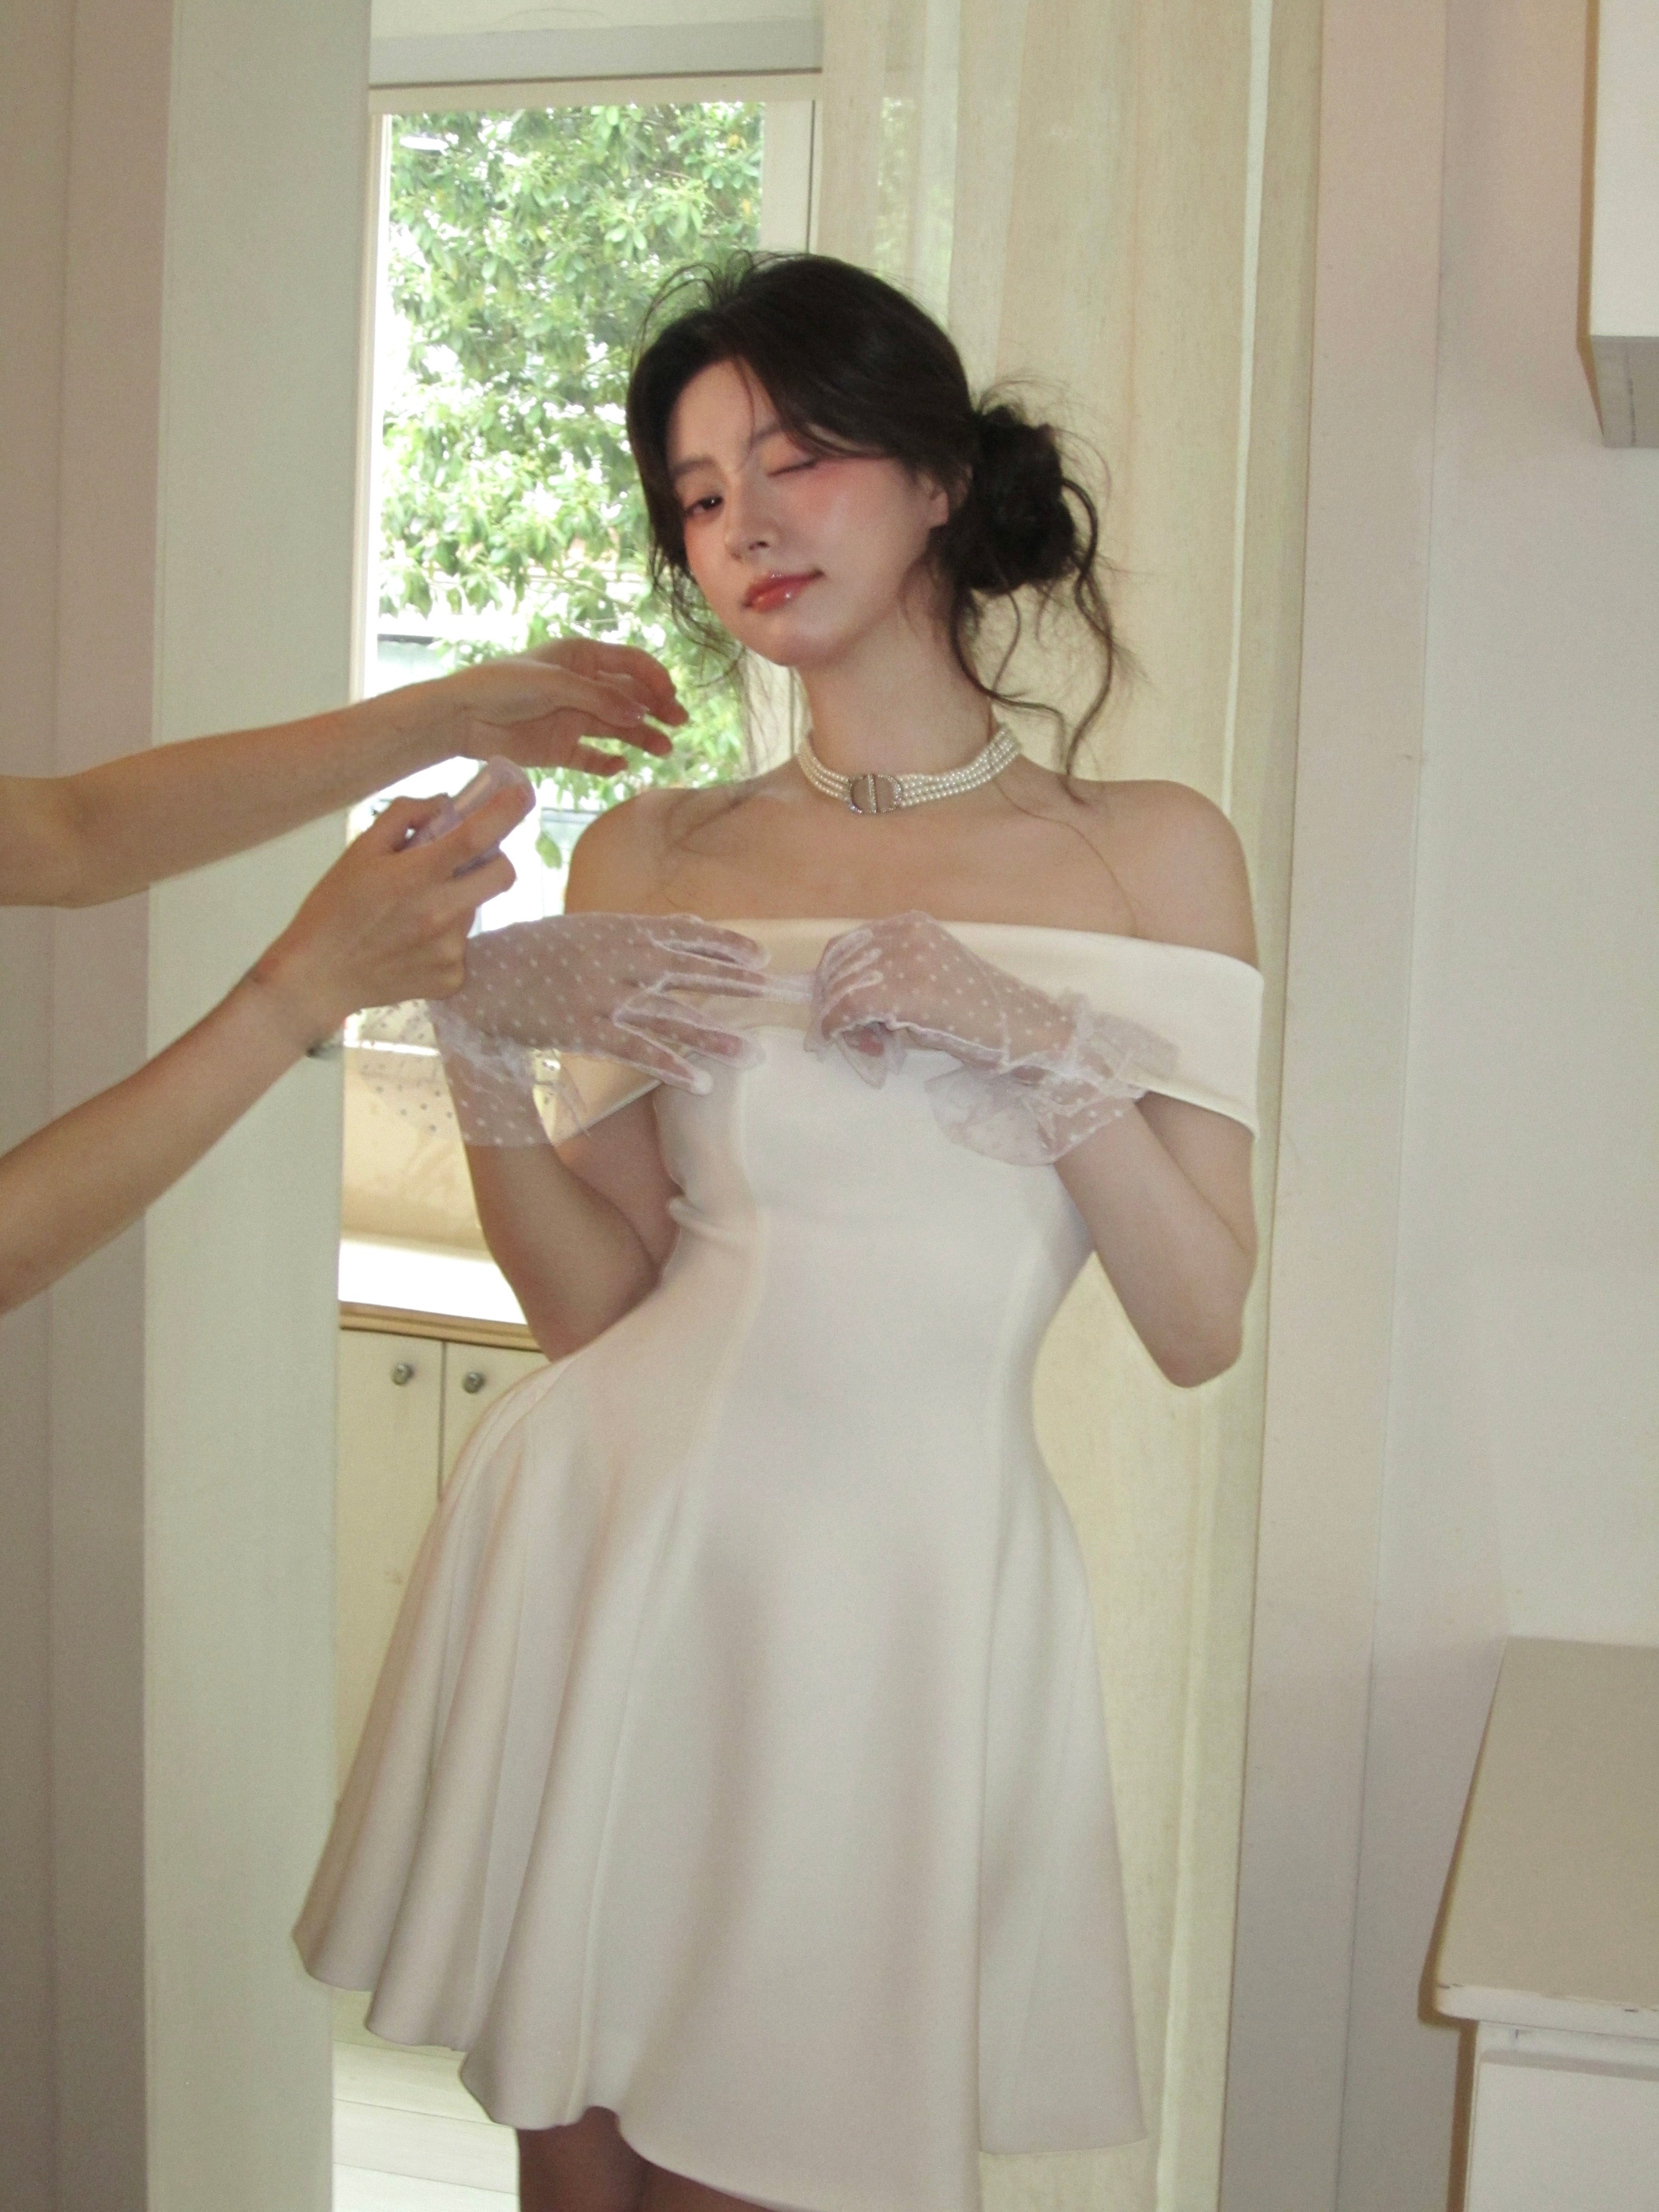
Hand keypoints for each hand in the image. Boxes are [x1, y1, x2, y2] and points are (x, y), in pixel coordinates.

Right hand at [247, 785, 529, 1050]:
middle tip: (458, 863)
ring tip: (413, 913)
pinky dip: (445, 940)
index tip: (522, 793)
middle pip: (502, 875)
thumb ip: (404, 817)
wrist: (317, 977)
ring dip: (457, 902)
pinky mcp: (452, 979)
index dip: (506, 811)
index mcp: (417, 875)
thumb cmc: (333, 909)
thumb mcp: (359, 851)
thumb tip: (446, 804)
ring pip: (476, 910)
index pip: (477, 836)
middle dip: (491, 861)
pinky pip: (463, 946)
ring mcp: (450, 950)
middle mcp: (441, 913)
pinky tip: (412, 944)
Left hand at [409, 639, 689, 775]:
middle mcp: (582, 687)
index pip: (630, 664)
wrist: (463, 717)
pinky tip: (621, 767)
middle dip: (656, 708)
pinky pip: (591, 757)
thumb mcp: (555, 683)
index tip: (670, 696)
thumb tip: (640, 712)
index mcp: (581, 658)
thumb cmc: (504, 685)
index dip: (653, 678)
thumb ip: (599, 698)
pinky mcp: (561, 748)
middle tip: (678, 724)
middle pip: (630, 697)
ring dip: (641, 737)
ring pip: (617, 728)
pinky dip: (607, 763)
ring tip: (664, 750)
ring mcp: (573, 718)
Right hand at [428, 913, 774, 1143]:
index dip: (724, 945)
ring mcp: (601, 995)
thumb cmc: (536, 950)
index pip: (685, 934)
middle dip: (733, 984)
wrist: (478, 978)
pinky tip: (699, 1083)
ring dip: (712, 1036)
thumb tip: (692, 924)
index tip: (760, 957)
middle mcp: (616, 958)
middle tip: (773, 995)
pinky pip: (635, 1050)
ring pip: (669, 1016)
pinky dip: (670, 1066)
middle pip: (687, 971)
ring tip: (750, 1053)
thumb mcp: (590, 927)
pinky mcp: (584, 1029)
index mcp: (620, 930)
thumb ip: (643, 928)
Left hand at [809, 911, 1169, 1164]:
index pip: (848, 945)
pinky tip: (856, 1044)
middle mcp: (909, 933)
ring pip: (842, 986)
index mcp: (913, 925)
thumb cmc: (977, 1020)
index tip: (832, 1012)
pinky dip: (840, 1027)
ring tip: (860, 1044)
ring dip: (837, 1019)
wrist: (1025, 1034)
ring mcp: (910, 958)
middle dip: (829, 1002)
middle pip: (840, 962)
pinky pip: (852, 1005)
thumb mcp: (927, 986)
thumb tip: (843, 1006)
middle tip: (840, 1035)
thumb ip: (887, 985)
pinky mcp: (911, 991)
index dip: (830, 980)